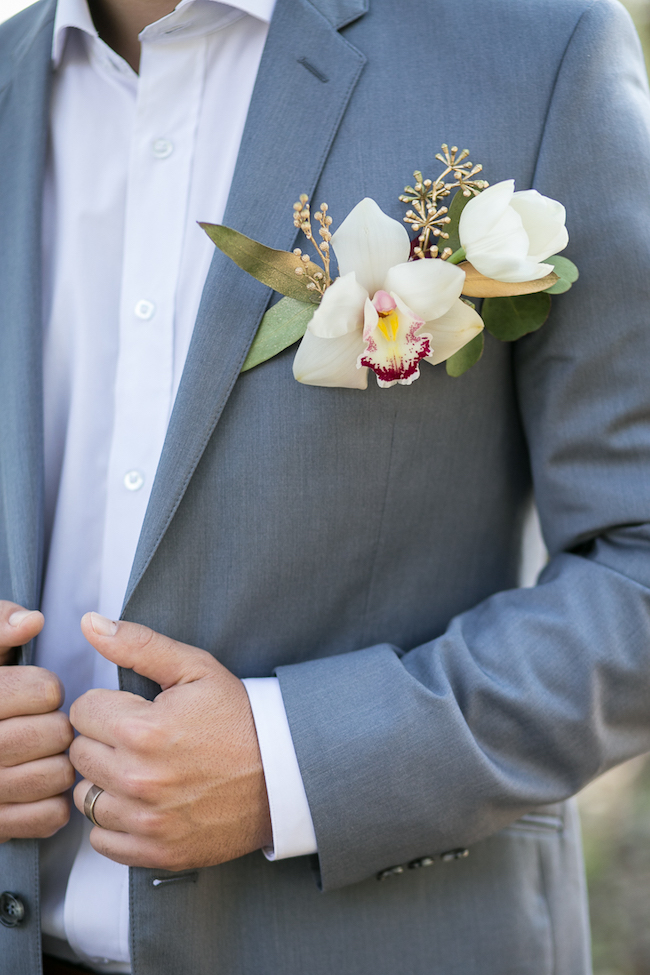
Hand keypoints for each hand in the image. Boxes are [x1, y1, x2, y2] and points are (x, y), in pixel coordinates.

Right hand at [0, 602, 73, 841]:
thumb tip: (33, 621)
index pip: (45, 691)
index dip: (46, 688)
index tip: (33, 693)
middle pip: (55, 733)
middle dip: (56, 724)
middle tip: (40, 723)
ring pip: (58, 775)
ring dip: (59, 762)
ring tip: (40, 753)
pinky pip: (51, 816)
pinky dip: (54, 801)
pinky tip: (36, 784)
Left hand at [70, 613, 271, 870]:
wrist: (284, 774)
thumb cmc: (239, 719)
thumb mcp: (196, 669)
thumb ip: (139, 644)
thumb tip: (90, 624)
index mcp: (143, 730)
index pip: (81, 712)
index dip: (107, 706)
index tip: (134, 711)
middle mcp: (139, 780)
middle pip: (79, 754)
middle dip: (105, 741)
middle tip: (141, 739)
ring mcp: (147, 821)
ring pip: (85, 797)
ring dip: (106, 783)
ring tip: (143, 770)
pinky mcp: (155, 852)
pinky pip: (101, 839)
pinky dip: (116, 823)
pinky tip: (144, 802)